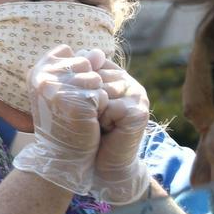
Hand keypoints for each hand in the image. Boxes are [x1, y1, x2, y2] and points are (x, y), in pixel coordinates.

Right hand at [11, 45, 103, 193]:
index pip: (71, 53)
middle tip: (75, 107)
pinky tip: (88, 120)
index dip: (78, 72)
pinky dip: (101, 107)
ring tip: (81, 113)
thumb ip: (79, 66)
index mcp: (37, 71)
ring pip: (95, 78)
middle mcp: (43, 78)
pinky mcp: (75, 102)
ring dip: (96, 96)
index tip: (68, 95)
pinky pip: (101, 93)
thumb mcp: (67, 89)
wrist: (63, 155)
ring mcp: (58, 89)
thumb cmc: (66, 120)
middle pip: (85, 63)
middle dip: (88, 84)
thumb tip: (98, 52)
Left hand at [83, 48, 151, 204]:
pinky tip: (106, 131)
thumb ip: (78, 76)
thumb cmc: (87, 133)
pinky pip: (112, 107)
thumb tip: (72, 48)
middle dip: (85, 100)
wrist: (101, 165)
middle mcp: (128, 82)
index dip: (78, 83)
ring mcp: (137, 95)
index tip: (74, 102)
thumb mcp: (79, 101)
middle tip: (87, 119)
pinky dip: (103, 121)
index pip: (92, 62)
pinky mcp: (140, 111)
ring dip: (93, 112)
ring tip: (96, 125)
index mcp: (115, 75)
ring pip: (103, 91)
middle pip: (96, 76)